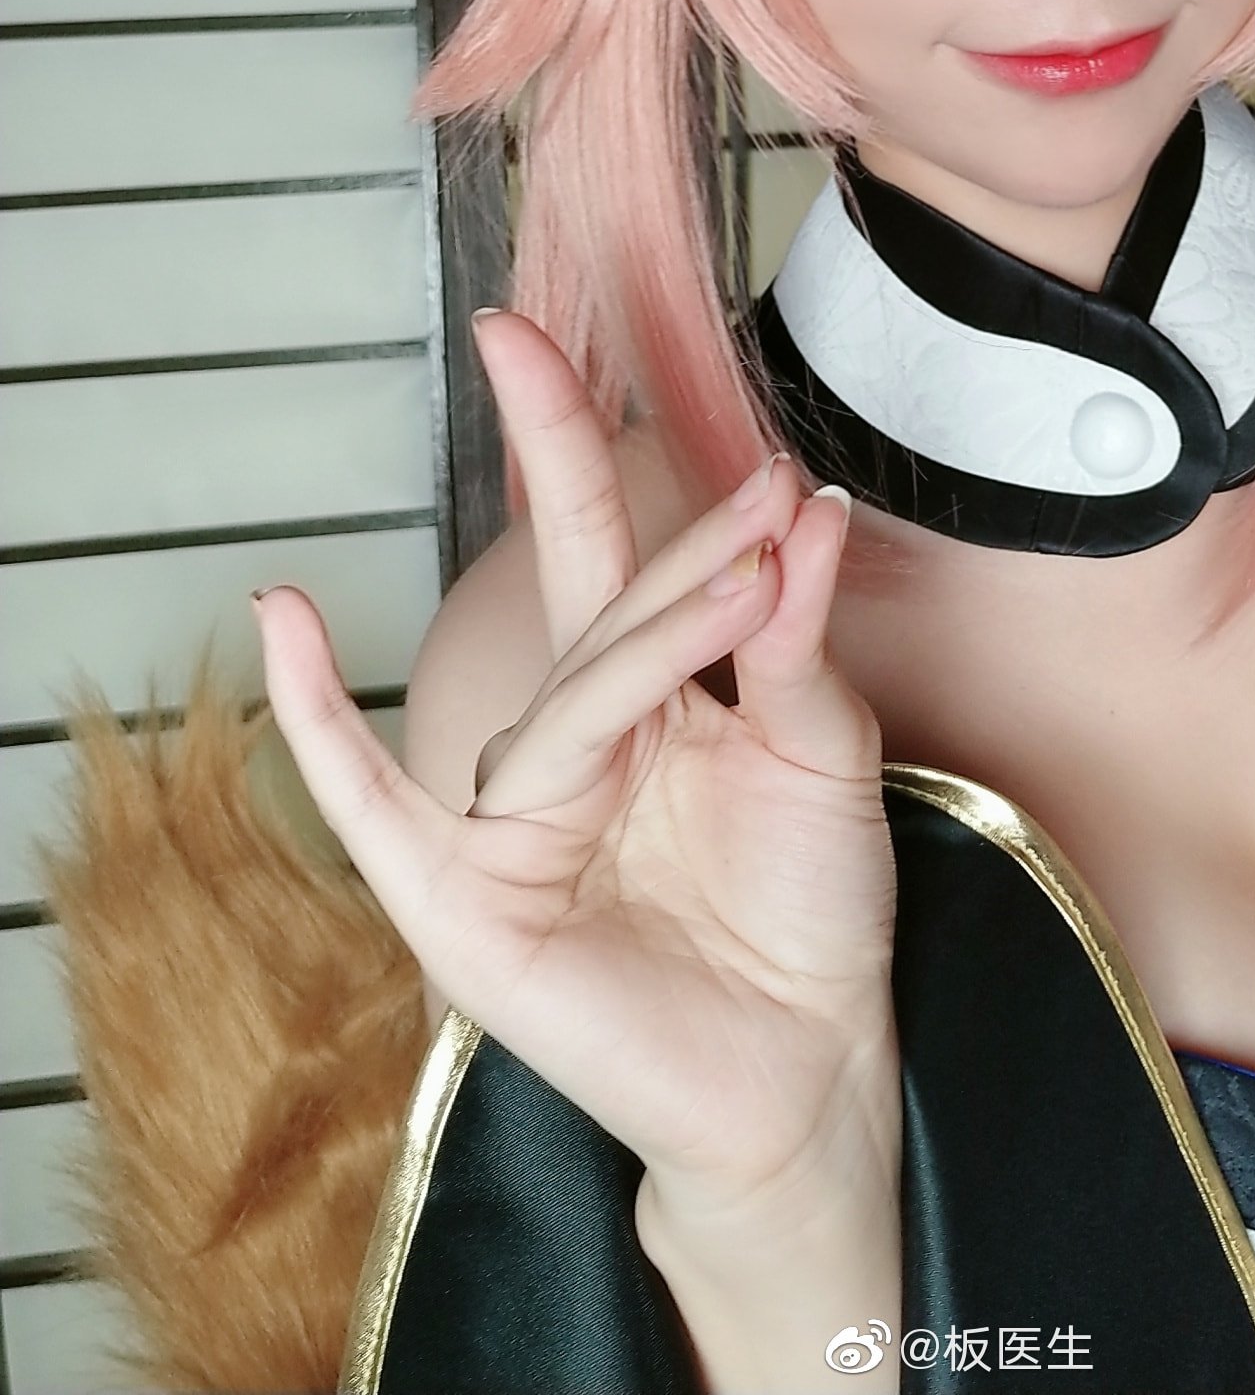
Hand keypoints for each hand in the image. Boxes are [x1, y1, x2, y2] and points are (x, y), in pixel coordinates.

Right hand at [253, 311, 898, 1221]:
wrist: (810, 1069)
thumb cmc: (812, 907)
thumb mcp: (824, 753)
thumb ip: (791, 638)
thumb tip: (799, 509)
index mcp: (641, 692)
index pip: (595, 545)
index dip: (568, 438)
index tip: (532, 334)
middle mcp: (569, 740)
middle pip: (593, 604)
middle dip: (653, 523)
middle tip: (764, 480)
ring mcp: (512, 820)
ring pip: (574, 696)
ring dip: (665, 629)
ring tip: (759, 572)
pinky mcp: (469, 904)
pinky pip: (372, 806)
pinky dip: (316, 720)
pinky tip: (282, 621)